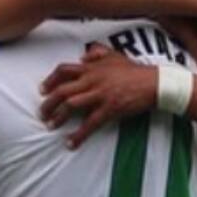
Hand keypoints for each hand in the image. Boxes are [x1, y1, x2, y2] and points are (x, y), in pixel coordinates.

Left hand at [39, 45, 157, 148]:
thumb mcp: (115, 55)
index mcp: (92, 68)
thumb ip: (97, 53)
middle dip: (48, 103)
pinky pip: (90, 124)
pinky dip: (78, 134)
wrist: (154, 83)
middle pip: (62, 91)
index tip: (42, 90)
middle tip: (42, 113)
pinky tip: (70, 143)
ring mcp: (100, 95)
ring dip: (58, 117)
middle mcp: (93, 80)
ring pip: (71, 106)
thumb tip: (82, 57)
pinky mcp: (110, 109)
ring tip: (50, 126)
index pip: (63, 70)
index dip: (49, 80)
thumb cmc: (134, 70)